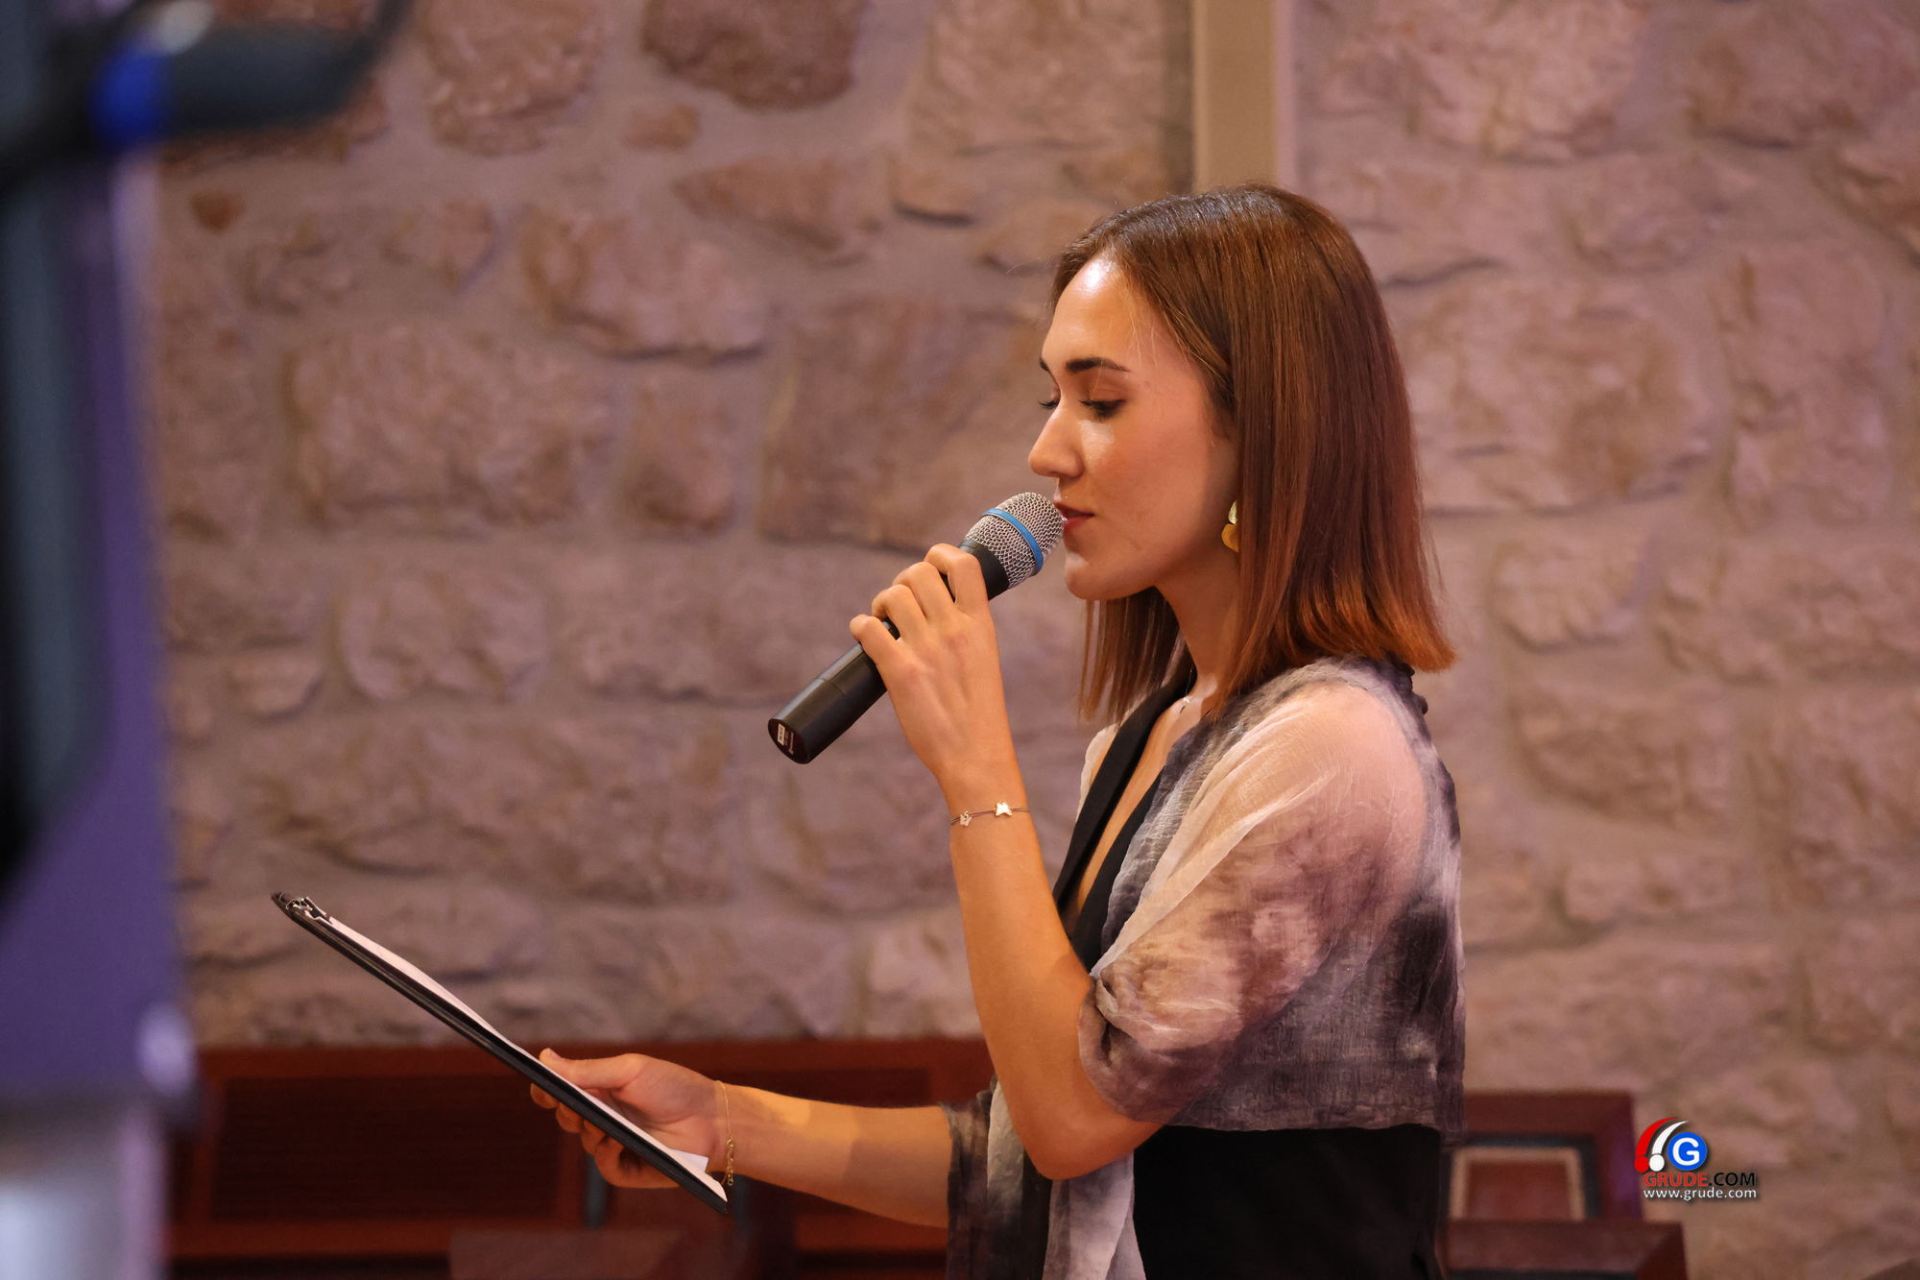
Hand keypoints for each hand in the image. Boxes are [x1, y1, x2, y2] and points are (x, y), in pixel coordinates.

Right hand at [529, 1048, 723, 1188]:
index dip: (546, 1091)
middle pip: (566, 1116)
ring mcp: (614, 1143)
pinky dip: (606, 1153)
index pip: (562, 1093)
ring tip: (605, 1120)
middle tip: (571, 1102)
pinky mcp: (627, 1169)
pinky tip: (616, 1142)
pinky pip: (604, 1165)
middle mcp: (604, 1117)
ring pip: (584, 1139)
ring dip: (591, 1129)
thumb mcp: (630, 1071)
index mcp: (602, 1090)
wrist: (712, 1118)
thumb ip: (588, 1070)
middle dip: (566, 1109)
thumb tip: (544, 1058)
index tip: (540, 1088)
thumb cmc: (673, 1087)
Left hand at [849, 543, 1018, 791]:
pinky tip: (864, 636)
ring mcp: (927, 649)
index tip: (930, 570)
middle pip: (919, 572)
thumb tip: (937, 605)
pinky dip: (860, 627)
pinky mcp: (901, 672)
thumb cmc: (979, 712)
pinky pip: (868, 629)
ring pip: (892, 596)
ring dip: (880, 605)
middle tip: (898, 606)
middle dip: (902, 583)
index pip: (963, 564)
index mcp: (980, 625)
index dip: (940, 556)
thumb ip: (965, 629)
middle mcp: (954, 630)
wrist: (975, 755)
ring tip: (882, 623)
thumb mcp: (984, 658)